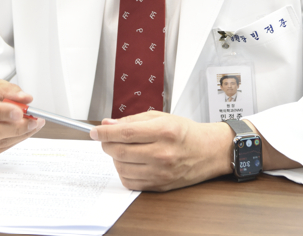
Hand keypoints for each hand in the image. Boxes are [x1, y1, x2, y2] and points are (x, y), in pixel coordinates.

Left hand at [90, 111, 232, 190]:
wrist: (208, 151)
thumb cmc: (184, 132)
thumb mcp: (160, 117)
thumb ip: (132, 120)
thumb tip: (108, 124)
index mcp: (164, 131)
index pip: (125, 133)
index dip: (105, 132)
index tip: (94, 131)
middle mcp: (163, 153)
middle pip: (121, 151)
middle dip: (107, 144)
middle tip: (105, 138)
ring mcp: (161, 172)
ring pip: (123, 168)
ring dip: (114, 158)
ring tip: (119, 149)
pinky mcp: (160, 186)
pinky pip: (131, 182)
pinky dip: (123, 172)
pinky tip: (128, 162)